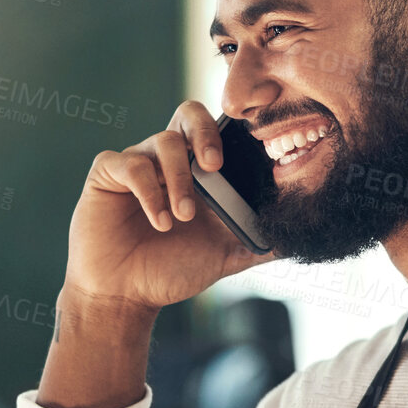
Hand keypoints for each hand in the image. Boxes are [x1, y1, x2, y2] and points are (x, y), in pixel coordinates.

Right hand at [62, 100, 276, 313]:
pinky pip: (129, 164)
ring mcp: (138, 162)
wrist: (126, 295)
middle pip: (189, 113)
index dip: (235, 129)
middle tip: (215, 166)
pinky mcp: (108, 174)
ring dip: (179, 178)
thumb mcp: (225, 256)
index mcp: (198, 169)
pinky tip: (159, 220)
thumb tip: (299, 238)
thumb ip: (259, 244)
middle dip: (206, 133)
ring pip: (164, 142)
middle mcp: (169, 158)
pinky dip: (149, 192)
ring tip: (183, 216)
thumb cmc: (172, 270)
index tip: (253, 145)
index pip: (219, 130)